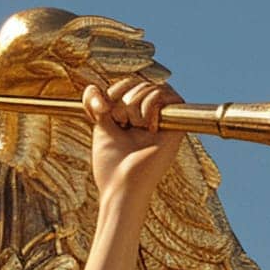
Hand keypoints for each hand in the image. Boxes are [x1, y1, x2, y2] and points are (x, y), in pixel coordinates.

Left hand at [82, 75, 184, 206]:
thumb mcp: (100, 126)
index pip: (128, 85)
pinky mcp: (176, 125)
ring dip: (133, 105)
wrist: (121, 186)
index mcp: (134, 116)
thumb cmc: (111, 164)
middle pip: (140, 83)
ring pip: (151, 87)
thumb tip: (93, 87)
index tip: (101, 110)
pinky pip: (165, 95)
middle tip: (120, 123)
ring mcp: (163, 120)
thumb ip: (97, 103)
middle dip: (122, 99)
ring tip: (133, 128)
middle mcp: (151, 116)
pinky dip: (149, 106)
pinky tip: (146, 127)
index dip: (113, 90)